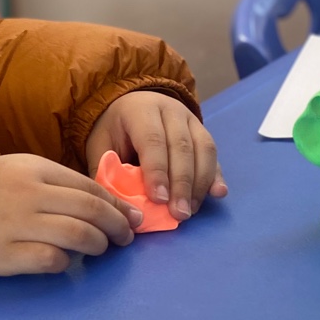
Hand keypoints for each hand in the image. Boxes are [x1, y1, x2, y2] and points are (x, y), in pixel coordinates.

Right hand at [0, 152, 143, 275]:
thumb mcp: (26, 172)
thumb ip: (63, 185)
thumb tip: (111, 205)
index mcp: (36, 170)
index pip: (89, 187)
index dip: (117, 204)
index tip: (132, 217)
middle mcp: (29, 195)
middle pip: (90, 210)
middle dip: (117, 225)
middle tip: (125, 237)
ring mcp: (16, 225)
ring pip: (77, 235)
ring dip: (98, 244)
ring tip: (100, 249)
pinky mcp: (6, 254)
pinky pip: (51, 259)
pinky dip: (66, 261)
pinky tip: (65, 260)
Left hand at [85, 91, 227, 221]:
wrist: (132, 105)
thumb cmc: (114, 130)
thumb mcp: (101, 145)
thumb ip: (107, 171)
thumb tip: (117, 205)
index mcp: (141, 110)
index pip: (152, 140)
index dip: (157, 171)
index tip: (159, 200)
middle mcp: (170, 110)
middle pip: (182, 147)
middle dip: (182, 184)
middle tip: (179, 214)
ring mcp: (191, 120)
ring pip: (203, 150)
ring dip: (199, 184)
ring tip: (190, 210)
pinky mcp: (203, 131)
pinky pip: (213, 154)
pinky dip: (216, 175)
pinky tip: (217, 193)